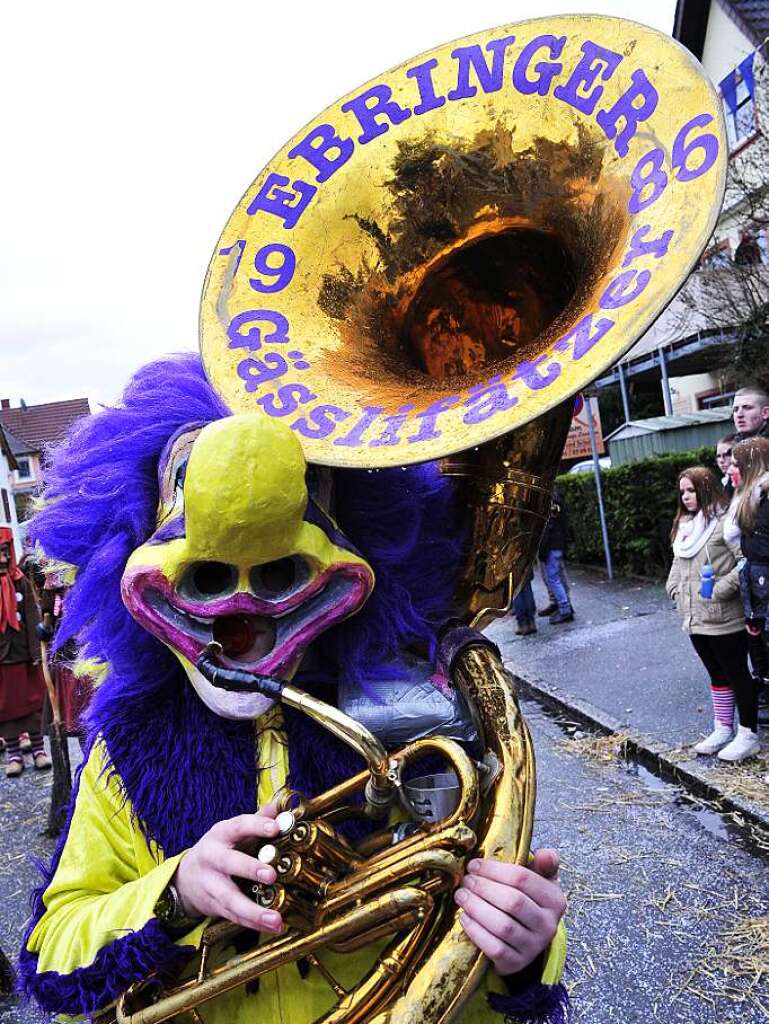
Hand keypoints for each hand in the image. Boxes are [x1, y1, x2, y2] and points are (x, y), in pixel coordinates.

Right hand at [174, 805, 282, 933]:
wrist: (186, 878)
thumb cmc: (220, 849)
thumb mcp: (233, 830)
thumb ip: (258, 819)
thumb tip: (282, 806)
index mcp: (220, 835)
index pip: (238, 826)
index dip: (256, 826)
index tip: (275, 827)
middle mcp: (213, 859)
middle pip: (229, 863)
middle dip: (249, 869)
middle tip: (271, 874)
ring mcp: (211, 885)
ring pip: (231, 898)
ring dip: (254, 910)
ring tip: (276, 919)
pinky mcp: (214, 906)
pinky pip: (234, 917)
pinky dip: (253, 924)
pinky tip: (272, 927)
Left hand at [454, 849, 565, 975]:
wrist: (527, 937)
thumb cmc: (529, 899)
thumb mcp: (540, 879)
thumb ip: (543, 863)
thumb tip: (546, 854)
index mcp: (555, 899)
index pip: (523, 879)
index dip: (494, 870)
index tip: (473, 865)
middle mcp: (549, 925)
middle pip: (513, 902)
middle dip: (483, 888)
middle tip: (466, 881)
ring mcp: (533, 947)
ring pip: (503, 926)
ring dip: (476, 908)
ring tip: (461, 896)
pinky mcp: (516, 964)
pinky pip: (494, 948)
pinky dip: (476, 931)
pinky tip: (464, 917)